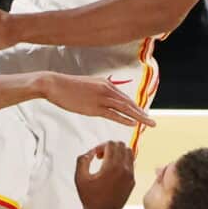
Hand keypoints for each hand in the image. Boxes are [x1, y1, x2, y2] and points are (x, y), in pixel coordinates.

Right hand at [41, 72, 155, 128]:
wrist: (55, 84)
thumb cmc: (68, 87)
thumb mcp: (87, 86)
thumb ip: (97, 91)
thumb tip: (103, 97)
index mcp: (106, 84)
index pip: (125, 98)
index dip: (135, 108)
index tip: (143, 115)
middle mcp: (106, 89)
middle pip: (129, 103)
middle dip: (142, 113)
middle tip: (152, 122)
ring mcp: (101, 98)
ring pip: (125, 108)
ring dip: (139, 117)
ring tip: (149, 124)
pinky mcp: (94, 107)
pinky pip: (113, 114)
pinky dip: (124, 119)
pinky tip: (133, 124)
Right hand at [75, 141, 136, 208]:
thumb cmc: (90, 198)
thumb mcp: (79, 177)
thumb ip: (83, 160)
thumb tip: (90, 152)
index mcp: (111, 167)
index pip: (111, 144)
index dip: (101, 146)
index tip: (95, 155)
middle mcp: (124, 170)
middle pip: (122, 145)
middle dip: (110, 147)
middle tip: (101, 157)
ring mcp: (130, 176)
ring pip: (129, 153)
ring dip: (118, 153)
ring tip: (108, 162)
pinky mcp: (132, 182)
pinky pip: (131, 164)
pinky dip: (123, 162)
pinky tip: (113, 171)